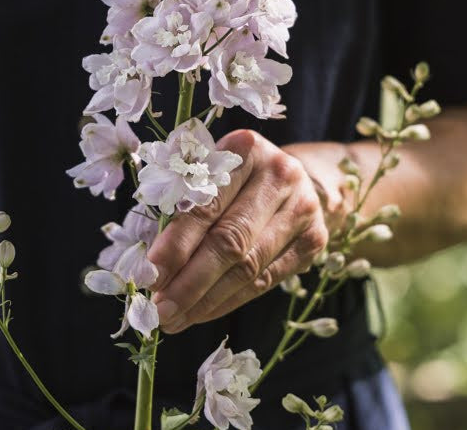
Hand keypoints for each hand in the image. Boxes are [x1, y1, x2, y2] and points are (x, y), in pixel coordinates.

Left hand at [146, 128, 331, 333]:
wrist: (292, 177)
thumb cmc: (234, 178)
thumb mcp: (209, 173)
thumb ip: (183, 207)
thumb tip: (153, 267)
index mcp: (245, 149)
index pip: (206, 205)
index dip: (176, 244)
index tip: (150, 275)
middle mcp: (279, 174)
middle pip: (230, 240)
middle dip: (189, 282)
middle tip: (160, 311)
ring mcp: (302, 207)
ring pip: (249, 267)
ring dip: (207, 299)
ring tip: (176, 318)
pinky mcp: (315, 239)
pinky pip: (266, 281)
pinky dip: (230, 301)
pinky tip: (203, 312)